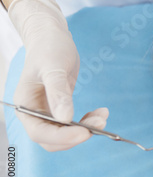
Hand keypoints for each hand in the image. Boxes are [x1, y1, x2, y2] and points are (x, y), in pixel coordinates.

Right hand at [8, 0, 108, 150]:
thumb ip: (58, 93)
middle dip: (76, 135)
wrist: (51, 37)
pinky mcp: (60, 109)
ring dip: (85, 130)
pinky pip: (72, 125)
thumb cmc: (49, 48)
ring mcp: (47, 112)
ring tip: (103, 116)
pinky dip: (87, 123)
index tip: (85, 133)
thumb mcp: (54, 68)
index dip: (63, 137)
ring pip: (65, 134)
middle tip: (101, 124)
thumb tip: (65, 119)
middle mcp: (33, 112)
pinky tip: (100, 113)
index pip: (40, 132)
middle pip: (52, 139)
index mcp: (25, 105)